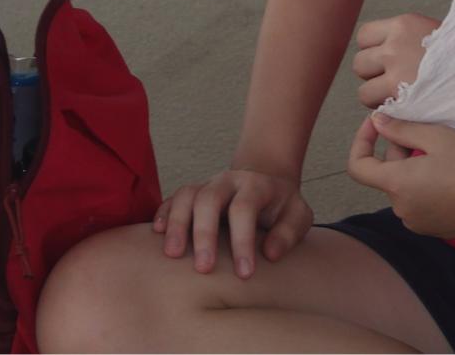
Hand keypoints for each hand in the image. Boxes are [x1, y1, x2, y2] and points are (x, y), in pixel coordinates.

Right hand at [152, 166, 313, 278]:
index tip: (244, 273)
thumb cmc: (281, 206)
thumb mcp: (298, 215)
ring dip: (177, 224)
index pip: (244, 208)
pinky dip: (163, 213)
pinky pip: (173, 198)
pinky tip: (156, 233)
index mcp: (256, 185)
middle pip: (209, 198)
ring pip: (186, 196)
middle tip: (203, 269)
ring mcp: (207, 184)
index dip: (242, 240)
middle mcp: (228, 181)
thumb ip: (288, 232)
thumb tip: (269, 253)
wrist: (266, 180)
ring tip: (172, 254)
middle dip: (204, 234)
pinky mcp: (192, 193)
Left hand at [348, 111, 454, 239]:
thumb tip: (377, 122)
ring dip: (414, 165)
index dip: (362, 140)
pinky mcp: (433, 228)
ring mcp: (416, 221)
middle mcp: (400, 207)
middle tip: (426, 128)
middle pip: (386, 173)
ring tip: (442, 150)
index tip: (379, 122)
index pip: (357, 166)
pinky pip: (419, 200)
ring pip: (404, 186)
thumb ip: (402, 128)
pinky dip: (426, 183)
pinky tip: (451, 173)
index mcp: (396, 184)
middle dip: (398, 148)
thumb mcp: (439, 137)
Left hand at [353, 13, 439, 109]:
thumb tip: (377, 50)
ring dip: (377, 96)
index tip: (387, 61)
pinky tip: (404, 107)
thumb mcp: (431, 32)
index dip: (373, 51)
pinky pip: (375, 106)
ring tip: (399, 98)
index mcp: (403, 24)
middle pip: (359, 63)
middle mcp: (395, 45)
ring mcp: (396, 72)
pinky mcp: (400, 96)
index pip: (363, 36)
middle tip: (394, 82)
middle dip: (373, 75)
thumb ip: (404, 39)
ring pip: (363, 90)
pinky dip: (385, 110)